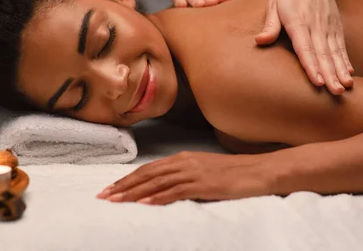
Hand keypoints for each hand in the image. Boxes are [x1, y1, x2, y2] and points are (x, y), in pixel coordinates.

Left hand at [96, 151, 265, 205]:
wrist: (259, 171)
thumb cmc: (234, 173)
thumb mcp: (205, 170)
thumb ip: (185, 176)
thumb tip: (166, 186)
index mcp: (183, 158)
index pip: (148, 169)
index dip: (127, 178)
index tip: (111, 188)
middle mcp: (184, 162)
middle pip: (147, 174)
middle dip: (123, 186)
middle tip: (103, 196)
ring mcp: (193, 172)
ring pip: (156, 183)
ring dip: (133, 193)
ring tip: (116, 201)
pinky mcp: (203, 184)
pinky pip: (175, 192)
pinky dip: (157, 198)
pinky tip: (144, 203)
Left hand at [255, 0, 353, 94]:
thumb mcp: (274, 4)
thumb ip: (270, 25)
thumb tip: (260, 41)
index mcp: (298, 22)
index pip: (305, 48)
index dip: (311, 65)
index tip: (318, 81)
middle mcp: (316, 26)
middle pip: (323, 54)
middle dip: (330, 74)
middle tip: (335, 92)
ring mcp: (328, 27)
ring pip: (335, 52)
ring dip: (340, 71)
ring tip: (345, 87)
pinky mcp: (336, 27)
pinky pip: (341, 46)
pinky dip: (346, 60)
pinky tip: (349, 74)